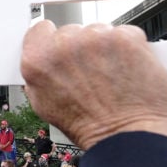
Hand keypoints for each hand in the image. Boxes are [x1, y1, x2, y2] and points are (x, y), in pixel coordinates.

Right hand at [21, 21, 166, 149]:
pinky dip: (128, 50)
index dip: (52, 41)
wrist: (127, 137)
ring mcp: (96, 38)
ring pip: (99, 31)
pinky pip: (125, 34)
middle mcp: (64, 44)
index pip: (41, 30)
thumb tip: (44, 59)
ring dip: (105, 48)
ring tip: (110, 76)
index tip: (63, 51)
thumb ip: (39, 75)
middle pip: (72, 31)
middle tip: (91, 74)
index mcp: (38, 59)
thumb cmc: (90, 126)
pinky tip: (126, 71)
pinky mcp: (125, 38)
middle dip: (81, 48)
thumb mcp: (44, 105)